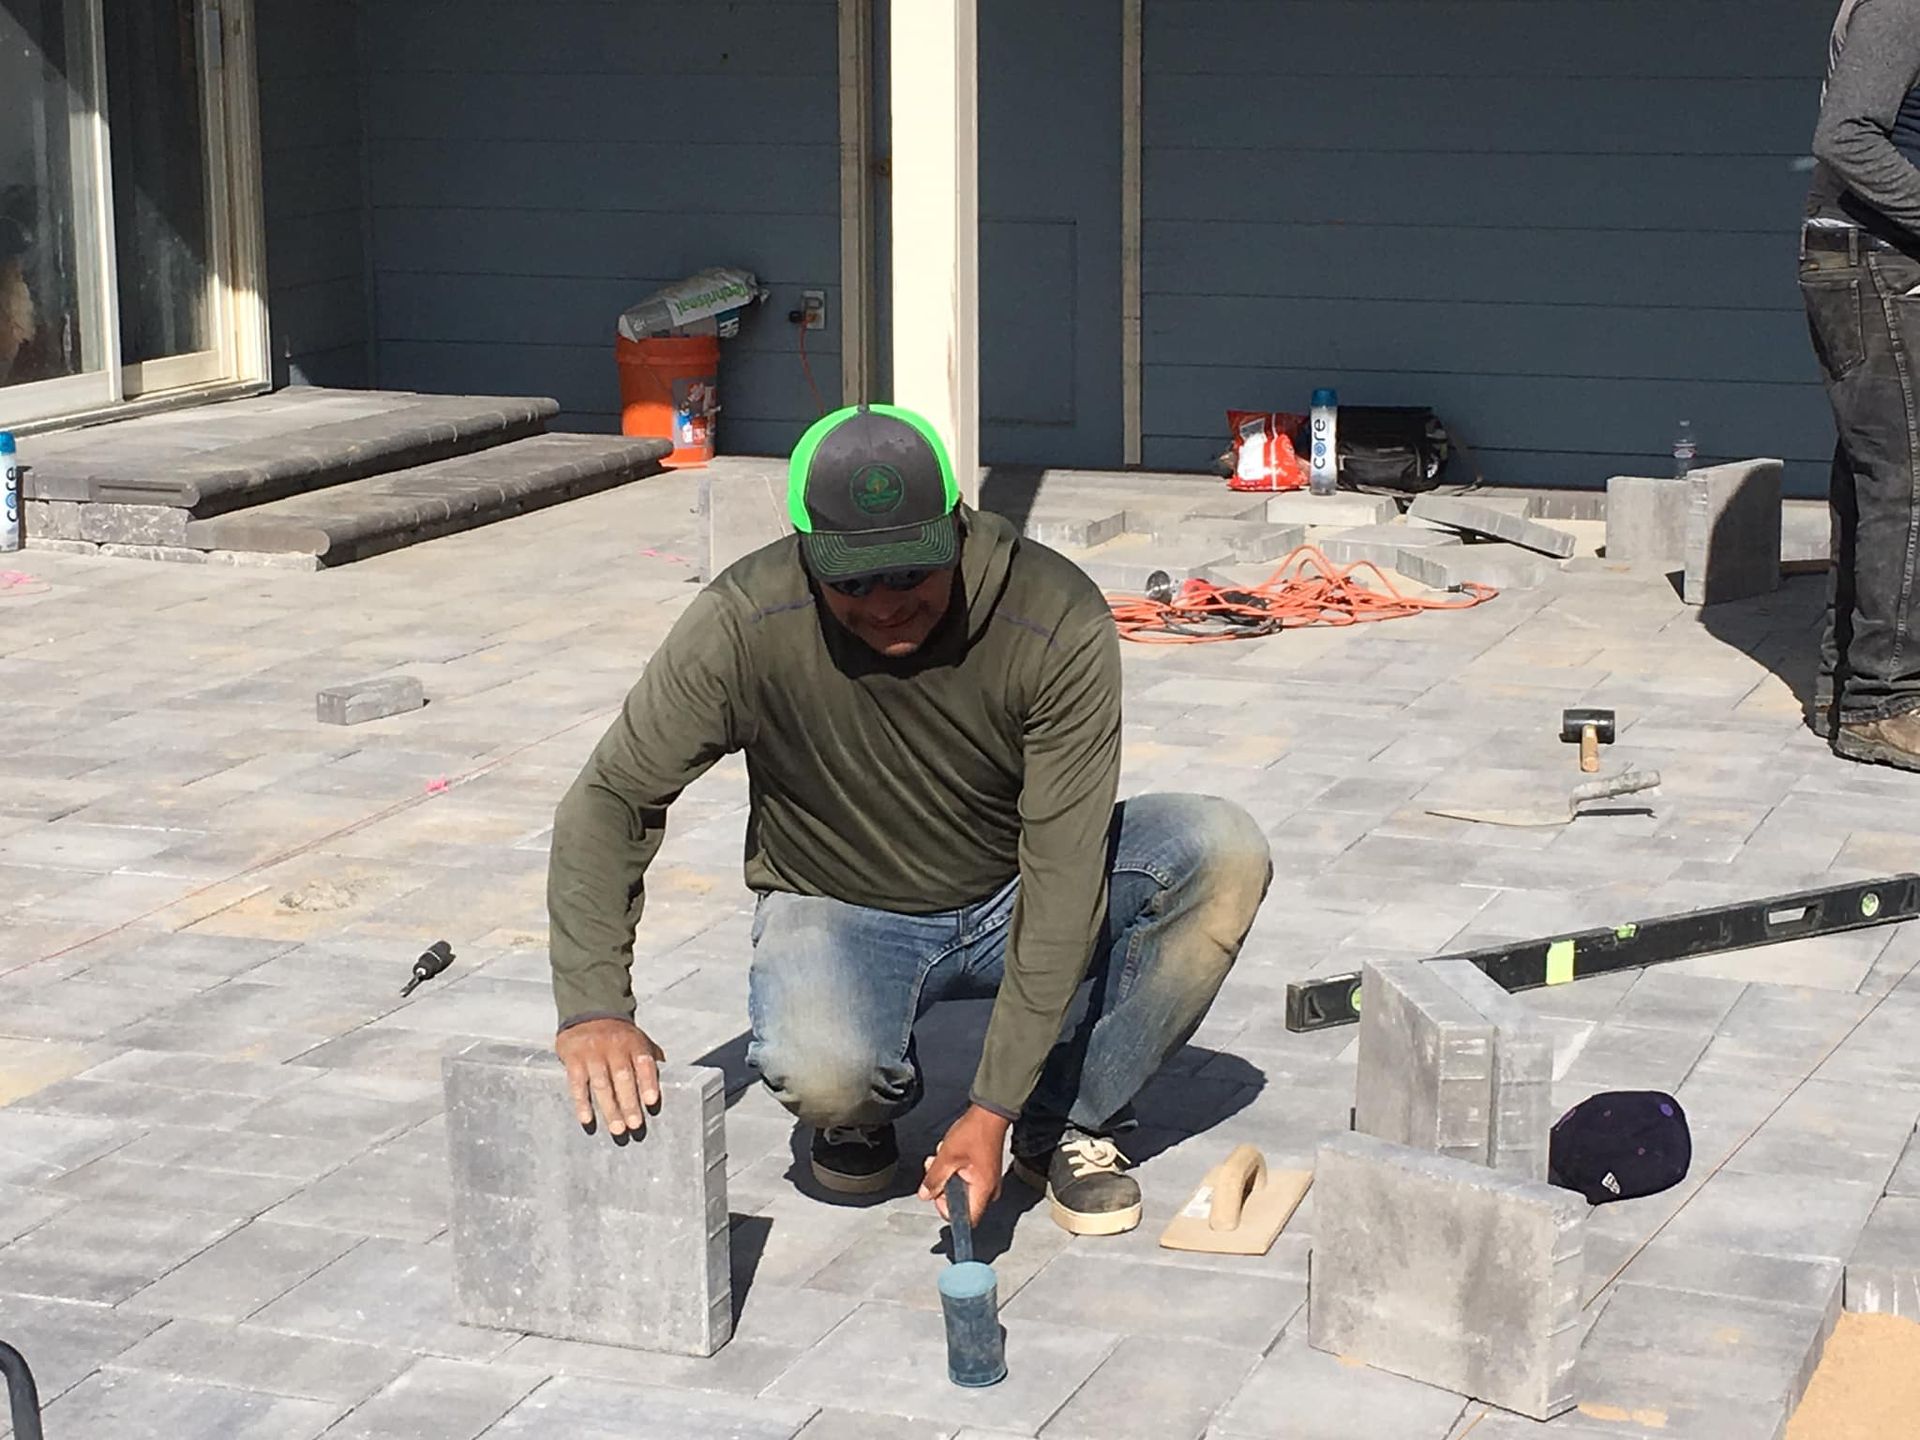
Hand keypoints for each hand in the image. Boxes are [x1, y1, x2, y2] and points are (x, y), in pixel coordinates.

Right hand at [555, 1018, 665, 1137]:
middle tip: (635, 1126)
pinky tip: (587, 1120)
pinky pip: (577, 1083)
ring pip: (602, 1083)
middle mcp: (614, 1047)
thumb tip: (672, 1080)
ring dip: (609, 1108)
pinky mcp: (573, 1059)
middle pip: (623, 1077)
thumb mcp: (638, 1040)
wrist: (588, 1011)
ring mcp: (592, 1053)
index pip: (644, 1062)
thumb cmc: (619, 1035)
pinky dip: (582, 1103)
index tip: (652, 1102)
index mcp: (634, 1043)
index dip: (648, 1082)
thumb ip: (651, 1059)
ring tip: (617, 1129)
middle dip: (629, 1103)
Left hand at [918, 1104, 1008, 1226]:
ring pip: (960, 1190)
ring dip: (946, 1175)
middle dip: (943, 1188)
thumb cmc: (973, 1133)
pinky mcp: (984, 1173)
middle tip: (934, 1169)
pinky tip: (949, 1154)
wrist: (989, 1113)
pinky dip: (954, 1170)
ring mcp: (987, 1182)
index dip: (947, 1210)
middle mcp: (988, 1191)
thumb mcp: (947, 1157)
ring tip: (940, 1157)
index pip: (966, 1220)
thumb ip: (934, 1179)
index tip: (937, 1192)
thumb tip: (924, 1195)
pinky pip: (966, 1180)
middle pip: (960, 1204)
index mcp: (983, 1191)